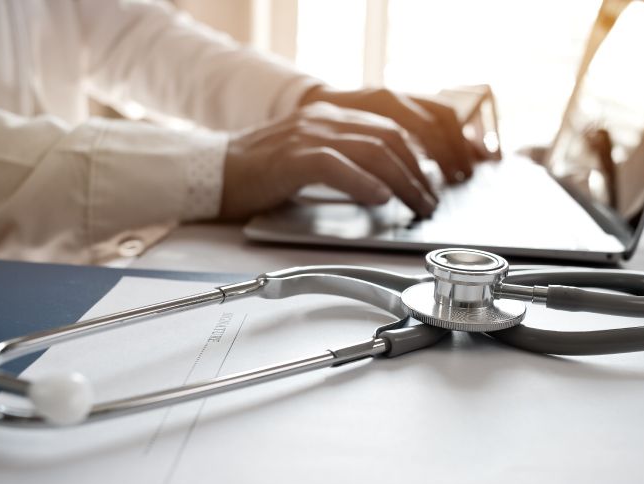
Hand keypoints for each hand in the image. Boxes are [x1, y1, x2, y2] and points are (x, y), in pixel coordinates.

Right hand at [220, 102, 437, 220]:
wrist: (213, 173)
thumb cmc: (258, 174)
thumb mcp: (309, 158)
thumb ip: (344, 162)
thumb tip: (383, 186)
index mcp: (329, 118)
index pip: (388, 130)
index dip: (416, 158)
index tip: (429, 184)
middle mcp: (323, 120)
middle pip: (389, 139)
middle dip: (418, 173)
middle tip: (429, 201)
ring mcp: (307, 136)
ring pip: (372, 151)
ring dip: (403, 182)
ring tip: (416, 205)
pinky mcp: (292, 157)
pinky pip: (337, 165)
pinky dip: (363, 182)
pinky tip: (380, 199)